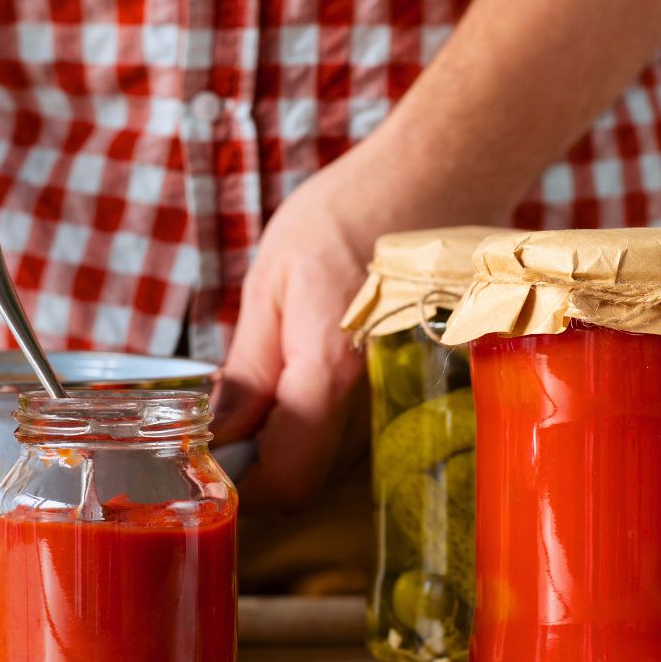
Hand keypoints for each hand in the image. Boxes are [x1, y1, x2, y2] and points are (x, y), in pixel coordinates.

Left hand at [213, 130, 514, 509]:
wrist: (444, 176)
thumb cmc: (353, 214)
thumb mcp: (273, 280)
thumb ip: (248, 370)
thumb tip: (216, 435)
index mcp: (331, 372)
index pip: (284, 483)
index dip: (242, 485)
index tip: (216, 457)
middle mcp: (383, 403)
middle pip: (314, 484)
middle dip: (270, 461)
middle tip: (245, 411)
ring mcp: (417, 404)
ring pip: (344, 465)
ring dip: (307, 443)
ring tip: (293, 376)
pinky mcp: (436, 396)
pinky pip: (377, 438)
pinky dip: (344, 424)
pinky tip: (337, 372)